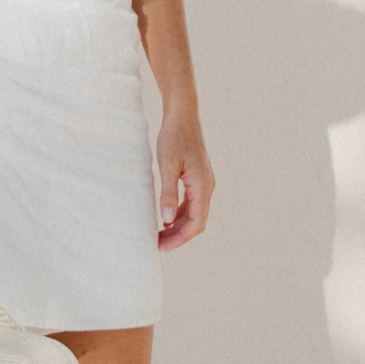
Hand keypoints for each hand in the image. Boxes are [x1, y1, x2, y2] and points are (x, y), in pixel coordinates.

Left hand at [157, 116, 212, 250]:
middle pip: (195, 221)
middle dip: (178, 236)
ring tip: (159, 235)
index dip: (180, 238)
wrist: (183, 116)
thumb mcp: (167, 166)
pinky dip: (178, 213)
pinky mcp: (197, 178)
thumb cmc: (174, 138)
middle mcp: (207, 187)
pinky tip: (164, 218)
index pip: (196, 222)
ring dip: (177, 226)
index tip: (163, 247)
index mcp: (202, 186)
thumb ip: (167, 193)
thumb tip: (165, 219)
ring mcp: (203, 183)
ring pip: (193, 213)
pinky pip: (190, 203)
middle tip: (158, 246)